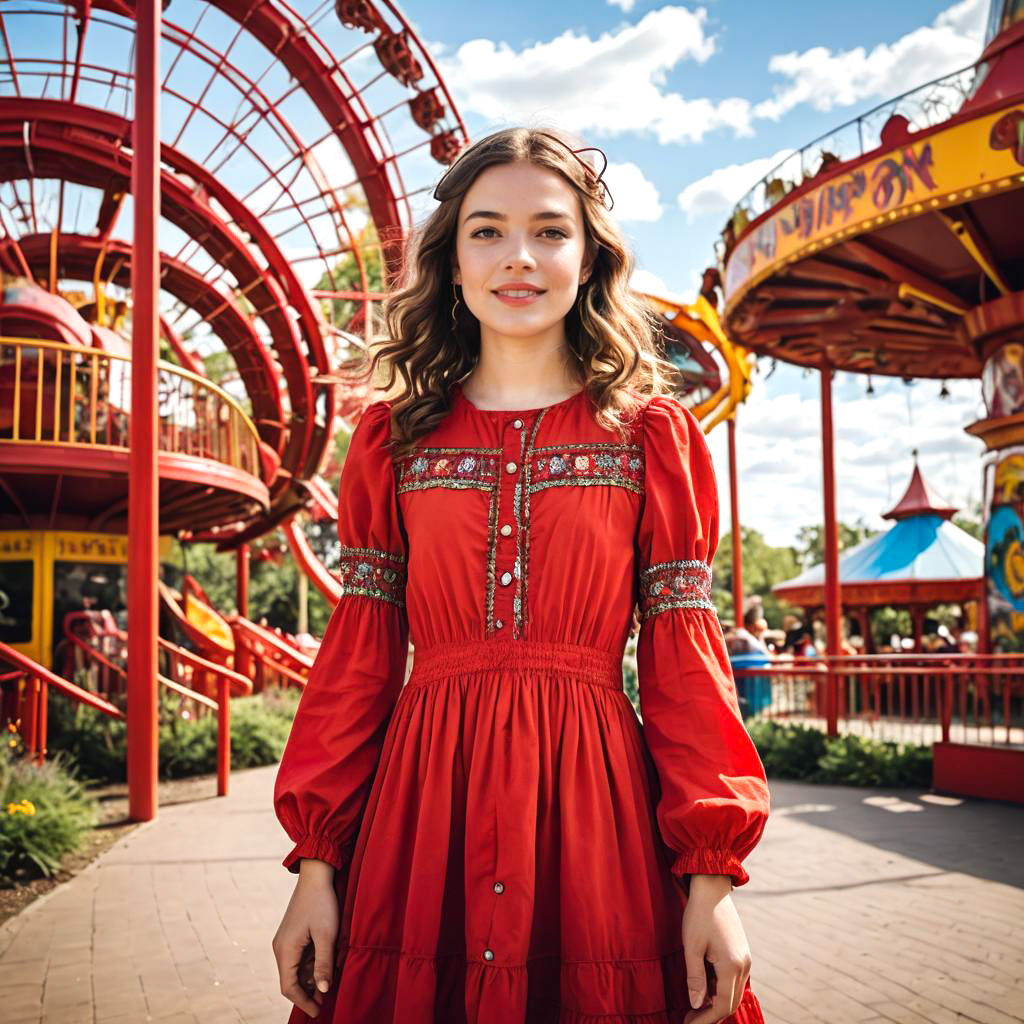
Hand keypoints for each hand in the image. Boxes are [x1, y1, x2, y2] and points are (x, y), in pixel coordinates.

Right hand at [272, 860, 338, 1017]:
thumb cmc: (322, 903)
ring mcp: (286, 941)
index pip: (289, 987)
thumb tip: (323, 991)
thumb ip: (324, 964)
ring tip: (329, 983)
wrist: (316, 875)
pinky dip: (310, 965)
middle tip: (326, 1001)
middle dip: (307, 993)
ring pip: (296, 969)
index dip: (303, 1002)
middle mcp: (281, 948)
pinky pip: (299, 958)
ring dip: (310, 979)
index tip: (318, 1011)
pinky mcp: (293, 935)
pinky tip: (325, 965)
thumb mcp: (327, 935)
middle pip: (291, 980)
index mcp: (285, 950)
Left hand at [681, 875, 752, 1023]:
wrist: (712, 888)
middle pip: (731, 1002)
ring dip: (716, 1003)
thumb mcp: (692, 946)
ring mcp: (745, 959)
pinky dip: (720, 989)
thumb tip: (696, 1004)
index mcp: (732, 965)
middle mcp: (743, 965)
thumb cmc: (699, 914)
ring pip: (734, 992)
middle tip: (690, 1019)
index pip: (722, 1004)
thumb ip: (695, 977)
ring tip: (694, 1006)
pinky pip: (734, 980)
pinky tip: (704, 988)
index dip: (705, 1019)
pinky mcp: (742, 953)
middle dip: (711, 1015)